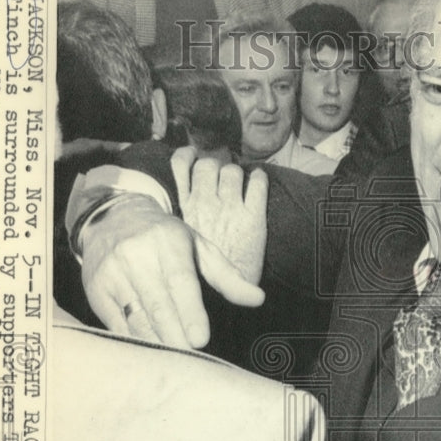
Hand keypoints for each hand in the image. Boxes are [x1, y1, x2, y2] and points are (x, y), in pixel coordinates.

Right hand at [80, 194, 263, 347]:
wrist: (112, 218)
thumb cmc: (166, 239)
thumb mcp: (199, 247)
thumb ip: (227, 276)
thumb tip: (258, 299)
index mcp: (167, 241)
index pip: (179, 281)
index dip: (190, 312)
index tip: (201, 339)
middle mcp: (135, 255)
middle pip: (157, 305)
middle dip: (175, 336)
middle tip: (192, 361)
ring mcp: (111, 273)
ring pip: (135, 319)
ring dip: (156, 344)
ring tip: (175, 362)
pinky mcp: (96, 291)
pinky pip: (116, 324)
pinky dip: (135, 342)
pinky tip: (151, 354)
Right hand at [172, 147, 267, 286]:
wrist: (228, 286)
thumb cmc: (205, 262)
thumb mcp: (184, 235)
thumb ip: (185, 209)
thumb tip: (185, 187)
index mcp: (187, 207)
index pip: (181, 165)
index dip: (188, 155)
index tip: (194, 154)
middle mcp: (205, 203)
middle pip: (209, 164)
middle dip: (217, 165)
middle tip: (223, 175)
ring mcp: (229, 207)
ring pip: (232, 170)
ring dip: (237, 173)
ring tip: (240, 183)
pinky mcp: (252, 216)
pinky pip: (257, 183)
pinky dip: (260, 178)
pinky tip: (259, 181)